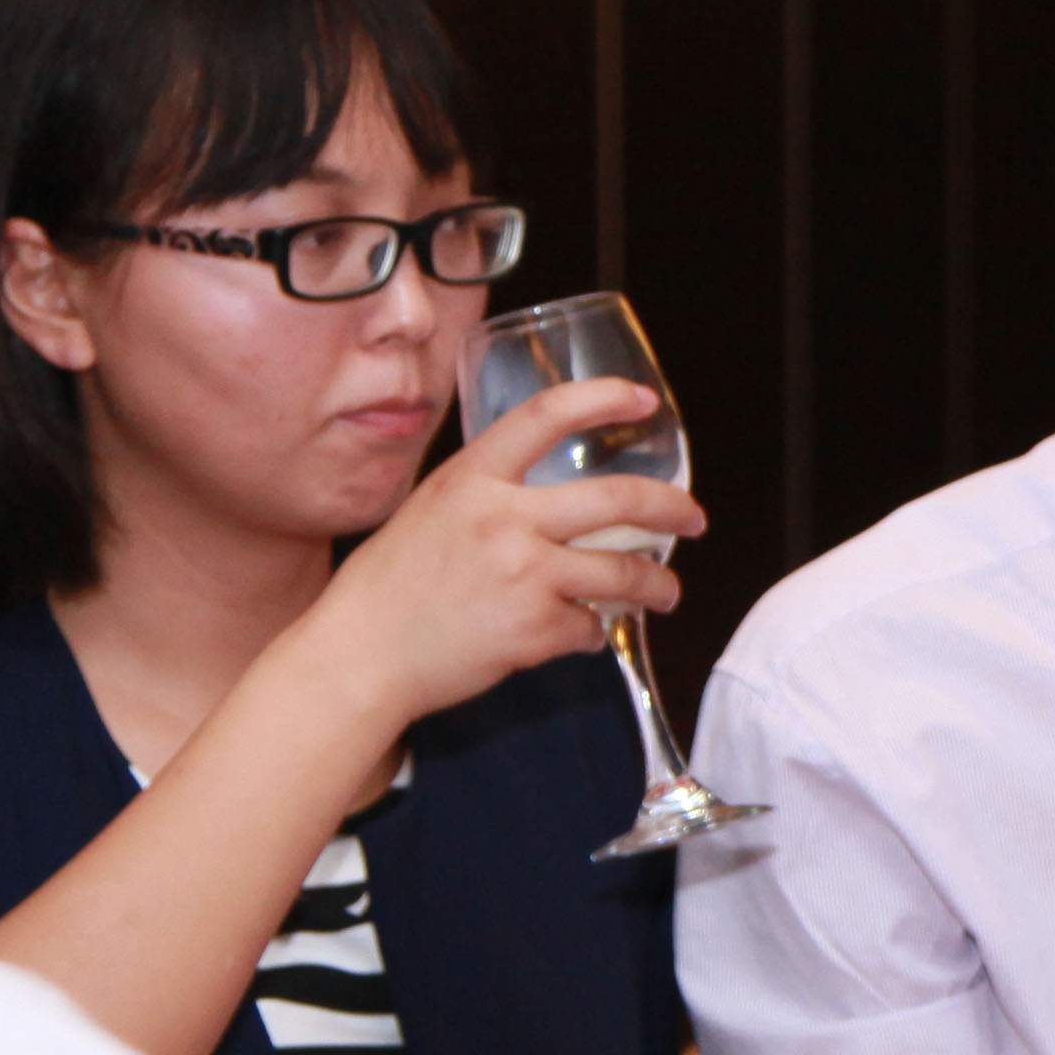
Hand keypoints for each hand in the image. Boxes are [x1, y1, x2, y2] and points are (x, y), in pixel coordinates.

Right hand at [304, 378, 700, 731]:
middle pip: (618, 499)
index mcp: (471, 479)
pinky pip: (589, 628)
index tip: (642, 398)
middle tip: (693, 519)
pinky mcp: (535, 630)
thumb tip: (547, 504)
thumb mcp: (429, 513)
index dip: (600, 399)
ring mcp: (524, 575)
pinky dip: (589, 634)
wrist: (361, 656)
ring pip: (624, 573)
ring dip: (657, 585)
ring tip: (665, 593)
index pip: (545, 416)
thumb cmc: (388, 588)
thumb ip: (487, 497)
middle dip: (672, 508)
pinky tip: (574, 635)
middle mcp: (503, 519)